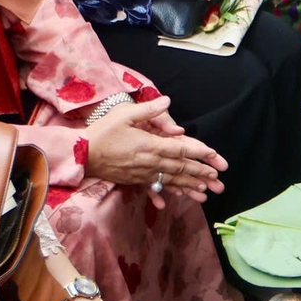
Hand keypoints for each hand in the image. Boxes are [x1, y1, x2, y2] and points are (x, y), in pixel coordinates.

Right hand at [83, 97, 227, 203]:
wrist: (81, 155)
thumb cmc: (102, 132)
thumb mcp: (124, 114)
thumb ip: (148, 109)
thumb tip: (168, 101)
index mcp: (150, 145)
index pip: (181, 150)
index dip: (200, 153)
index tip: (215, 156)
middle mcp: (150, 162)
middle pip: (181, 168)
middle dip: (202, 173)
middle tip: (219, 180)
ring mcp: (143, 173)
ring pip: (172, 181)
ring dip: (191, 186)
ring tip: (207, 192)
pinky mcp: (135, 180)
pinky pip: (157, 187)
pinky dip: (169, 192)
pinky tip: (178, 199)